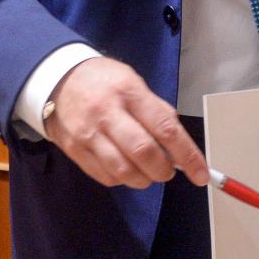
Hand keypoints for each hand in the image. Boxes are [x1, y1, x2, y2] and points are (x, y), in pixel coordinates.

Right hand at [44, 57, 207, 189]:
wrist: (57, 79)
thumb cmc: (103, 81)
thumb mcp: (132, 82)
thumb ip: (155, 111)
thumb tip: (178, 146)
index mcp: (128, 92)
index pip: (165, 128)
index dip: (187, 156)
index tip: (201, 174)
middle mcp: (107, 113)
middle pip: (144, 153)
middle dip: (164, 170)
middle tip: (167, 171)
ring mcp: (88, 133)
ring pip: (124, 171)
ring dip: (144, 179)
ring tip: (147, 172)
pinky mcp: (74, 149)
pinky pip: (105, 177)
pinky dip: (122, 179)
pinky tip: (125, 169)